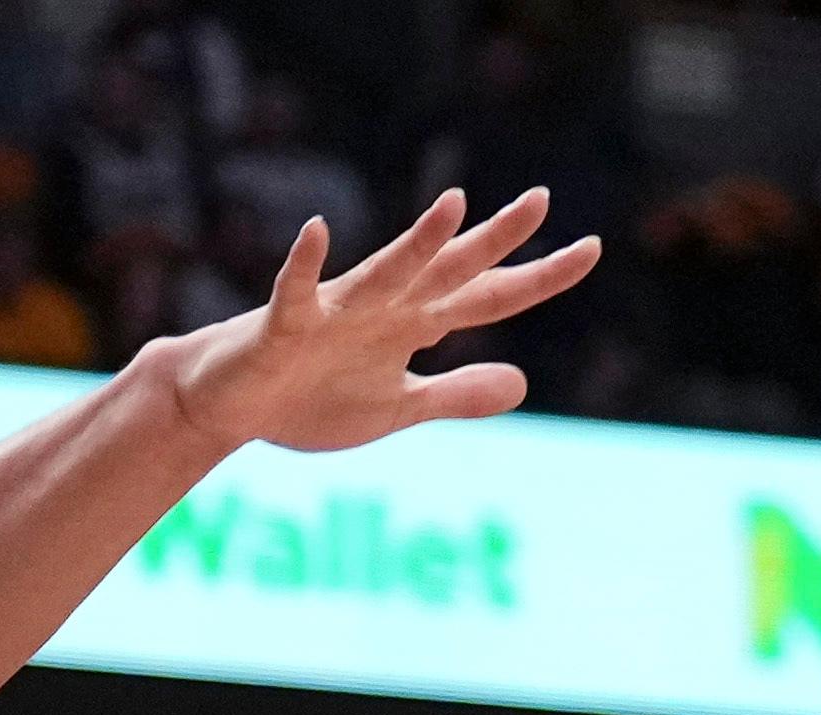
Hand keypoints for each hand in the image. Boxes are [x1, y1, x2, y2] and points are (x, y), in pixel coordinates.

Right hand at [160, 190, 595, 454]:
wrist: (230, 403)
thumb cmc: (309, 397)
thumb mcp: (396, 408)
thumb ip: (455, 395)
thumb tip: (523, 383)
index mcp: (413, 325)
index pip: (489, 299)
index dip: (538, 279)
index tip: (591, 250)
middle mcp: (384, 307)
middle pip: (449, 271)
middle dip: (493, 241)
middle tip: (542, 201)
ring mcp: (335, 313)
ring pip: (384, 273)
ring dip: (416, 244)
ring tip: (453, 206)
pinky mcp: (285, 327)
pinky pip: (295, 291)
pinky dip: (303, 264)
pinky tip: (315, 230)